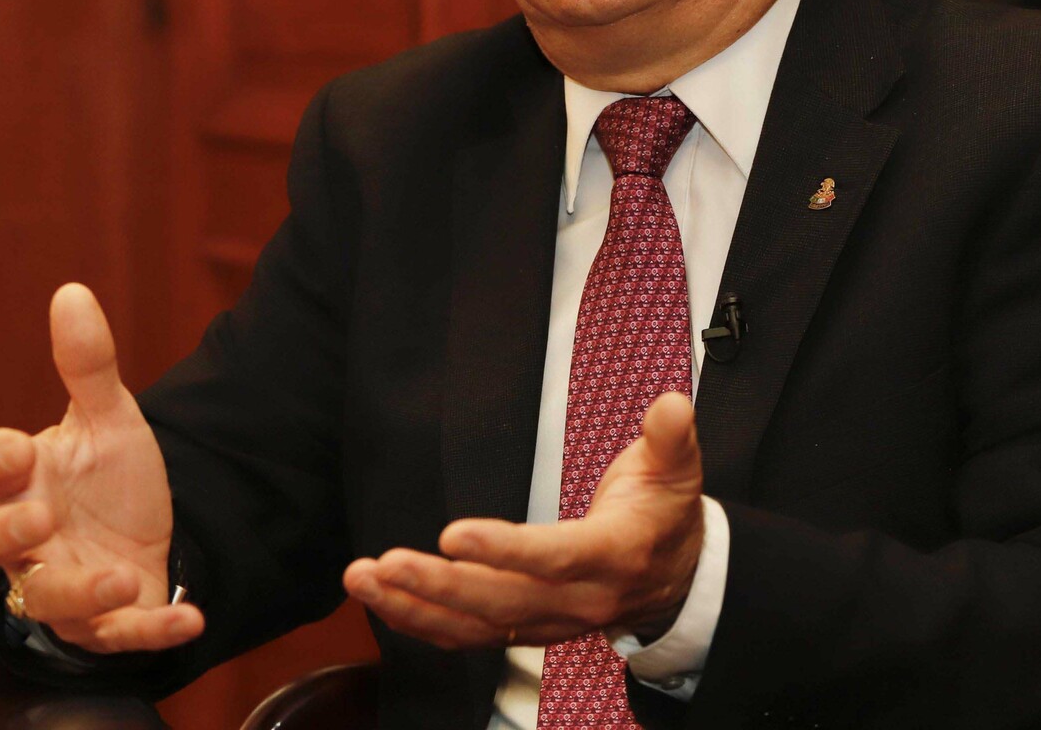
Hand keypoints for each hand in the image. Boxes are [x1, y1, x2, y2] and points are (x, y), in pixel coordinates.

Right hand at [0, 283, 203, 652]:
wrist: (149, 536)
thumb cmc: (108, 479)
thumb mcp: (109, 419)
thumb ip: (89, 366)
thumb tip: (72, 291)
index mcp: (24, 481)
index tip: (17, 448)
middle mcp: (29, 540)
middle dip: (7, 533)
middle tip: (42, 516)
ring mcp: (62, 586)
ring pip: (46, 601)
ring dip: (79, 590)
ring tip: (117, 575)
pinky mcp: (104, 624)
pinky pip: (118, 635)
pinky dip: (152, 629)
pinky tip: (190, 617)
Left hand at [344, 391, 705, 649]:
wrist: (676, 580)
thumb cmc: (665, 515)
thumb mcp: (679, 470)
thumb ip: (672, 437)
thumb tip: (672, 405)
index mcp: (615, 556)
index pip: (556, 559)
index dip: (506, 550)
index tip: (454, 534)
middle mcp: (579, 601)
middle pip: (503, 602)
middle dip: (439, 585)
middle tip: (385, 563)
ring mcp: (549, 622)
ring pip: (475, 626)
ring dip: (414, 607)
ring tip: (362, 579)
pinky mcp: (525, 627)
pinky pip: (467, 635)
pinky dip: (421, 621)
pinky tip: (382, 599)